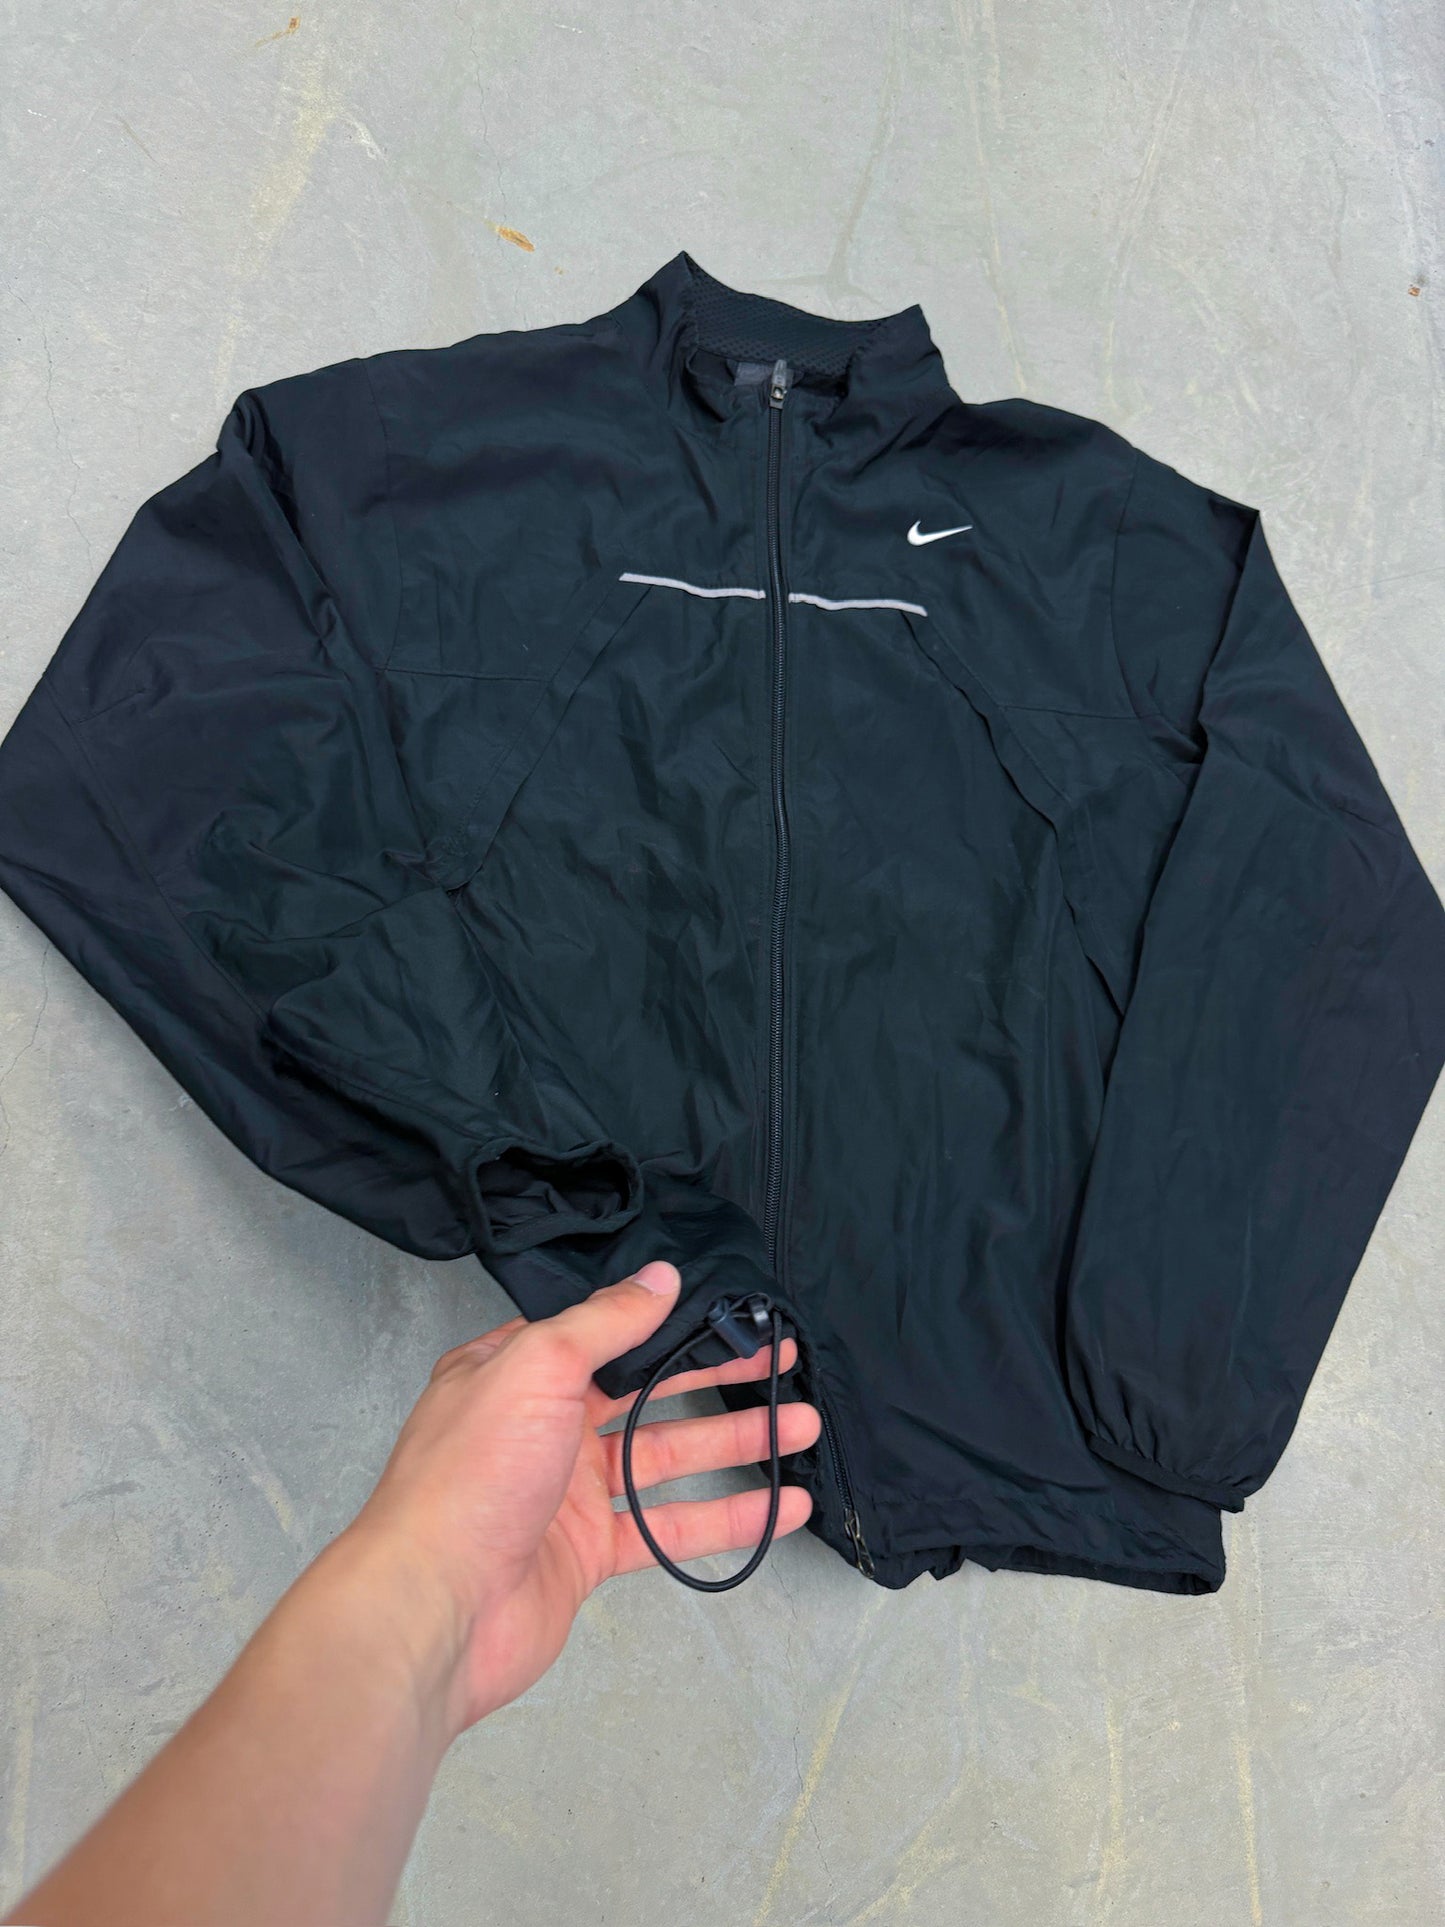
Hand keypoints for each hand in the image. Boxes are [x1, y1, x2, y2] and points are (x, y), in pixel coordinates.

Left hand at [344, 1261, 819, 1735]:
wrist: (434, 1608)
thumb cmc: (468, 1477)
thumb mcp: (535, 1367)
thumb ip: (604, 1322)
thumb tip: (659, 1277)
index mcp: (516, 1371)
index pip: (603, 1332)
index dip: (668, 1320)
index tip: (729, 1310)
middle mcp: (540, 1426)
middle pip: (646, 1392)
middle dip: (717, 1378)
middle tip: (785, 1362)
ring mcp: (566, 1493)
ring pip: (666, 1459)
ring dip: (736, 1444)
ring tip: (803, 1428)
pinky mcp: (587, 1554)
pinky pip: (669, 1528)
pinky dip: (727, 1519)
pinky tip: (781, 1508)